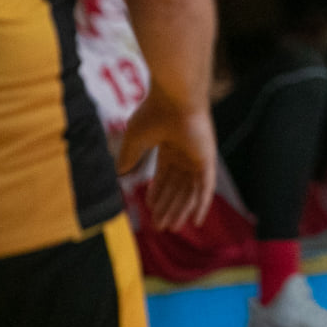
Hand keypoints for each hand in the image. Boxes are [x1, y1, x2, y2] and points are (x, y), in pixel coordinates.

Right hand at [127, 104, 217, 231]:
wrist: (175, 98)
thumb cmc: (154, 113)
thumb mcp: (134, 140)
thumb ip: (128, 158)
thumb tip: (119, 175)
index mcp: (169, 146)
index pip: (164, 175)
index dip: (157, 193)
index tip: (149, 208)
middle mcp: (184, 153)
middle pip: (177, 187)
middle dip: (168, 207)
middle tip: (160, 226)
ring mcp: (197, 157)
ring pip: (189, 191)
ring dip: (181, 210)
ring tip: (170, 227)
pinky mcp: (207, 160)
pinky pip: (206, 188)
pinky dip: (201, 204)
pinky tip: (196, 221)